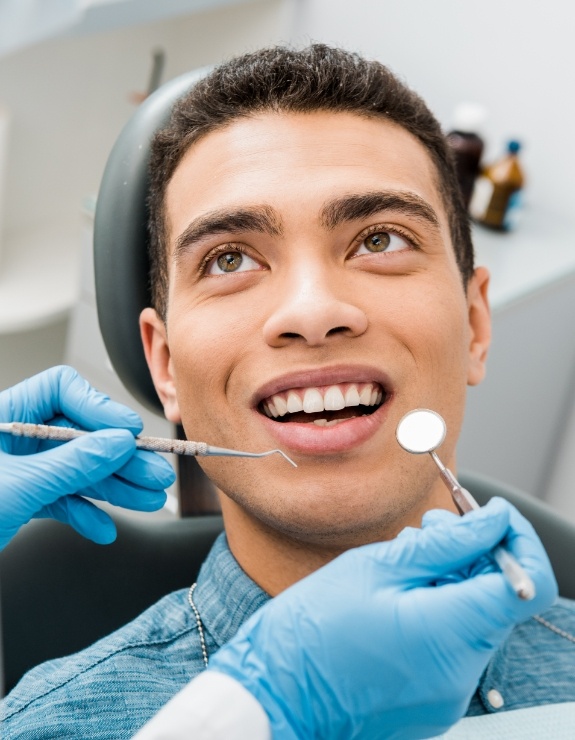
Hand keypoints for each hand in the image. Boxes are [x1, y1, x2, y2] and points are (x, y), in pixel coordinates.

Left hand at [0, 366, 174, 548]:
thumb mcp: (18, 485)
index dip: (99, 408)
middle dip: (118, 457)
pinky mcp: (22, 499)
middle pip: (80, 434)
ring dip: (113, 487)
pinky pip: (62, 499)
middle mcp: (15, 439)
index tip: (127, 432)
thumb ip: (72, 464)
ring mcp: (20, 469)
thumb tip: (118, 443)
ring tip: (145, 499)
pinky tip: (102, 528)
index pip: (62, 391)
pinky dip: (84, 514)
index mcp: (5, 417)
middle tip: (152, 473)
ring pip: (77, 469)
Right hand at [209, 499, 557, 738]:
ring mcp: (448, 693)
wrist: (274, 695)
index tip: (489, 515)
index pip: (527, 584)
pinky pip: (454, 644)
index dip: (516, 540)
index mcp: (447, 634)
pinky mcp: (433, 700)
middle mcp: (460, 673)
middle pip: (498, 598)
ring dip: (453, 580)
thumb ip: (445, 544)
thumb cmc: (310, 630)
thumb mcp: (375, 567)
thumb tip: (492, 521)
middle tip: (430, 527)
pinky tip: (398, 594)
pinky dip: (439, 610)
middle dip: (474, 554)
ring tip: (404, 560)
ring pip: (475, 618)